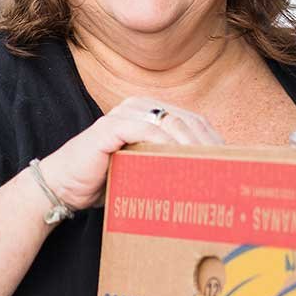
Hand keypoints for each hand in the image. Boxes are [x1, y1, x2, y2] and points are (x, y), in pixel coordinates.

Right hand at [37, 97, 222, 210]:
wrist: (62, 188)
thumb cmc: (104, 183)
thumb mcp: (145, 171)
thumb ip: (169, 166)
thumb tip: (209, 181)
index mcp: (150, 113)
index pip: (194, 122)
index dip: (215, 142)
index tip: (233, 165)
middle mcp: (139, 107)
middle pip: (187, 120)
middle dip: (209, 145)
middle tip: (227, 169)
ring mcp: (124, 114)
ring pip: (171, 123)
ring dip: (193, 146)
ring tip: (209, 169)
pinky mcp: (110, 127)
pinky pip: (146, 130)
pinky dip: (165, 145)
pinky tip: (179, 162)